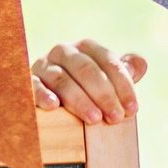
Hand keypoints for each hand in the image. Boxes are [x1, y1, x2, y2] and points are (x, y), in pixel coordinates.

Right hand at [32, 40, 147, 123]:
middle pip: (86, 70)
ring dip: (80, 100)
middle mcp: (64, 51)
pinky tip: (54, 106)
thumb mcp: (107, 81)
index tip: (132, 109)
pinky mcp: (28, 81)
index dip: (123, 85)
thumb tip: (139, 65)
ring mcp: (44, 65)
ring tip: (94, 119)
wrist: (50, 99)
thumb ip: (124, 73)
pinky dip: (43, 95)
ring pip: (62, 79)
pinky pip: (34, 86)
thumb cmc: (85, 89)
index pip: (108, 62)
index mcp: (86, 48)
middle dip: (104, 95)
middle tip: (115, 118)